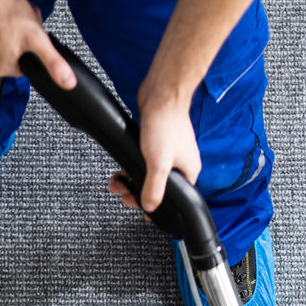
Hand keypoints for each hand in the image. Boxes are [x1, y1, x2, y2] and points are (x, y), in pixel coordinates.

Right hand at [0, 0, 74, 87]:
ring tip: (7, 16)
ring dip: (6, 31)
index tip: (29, 36)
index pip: (24, 65)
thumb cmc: (5, 10)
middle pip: (11, 54)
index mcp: (2, 67)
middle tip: (19, 24)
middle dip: (19, 39)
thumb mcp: (37, 37)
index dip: (30, 49)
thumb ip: (53, 62)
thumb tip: (67, 82)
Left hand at [107, 85, 199, 217]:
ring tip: (117, 182)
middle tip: (124, 194)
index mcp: (188, 173)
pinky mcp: (157, 143)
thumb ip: (153, 188)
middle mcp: (180, 164)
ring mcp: (169, 153)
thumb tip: (149, 206)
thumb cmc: (166, 125)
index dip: (156, 206)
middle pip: (158, 188)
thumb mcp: (158, 164)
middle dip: (137, 193)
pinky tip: (121, 168)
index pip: (174, 199)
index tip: (140, 209)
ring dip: (131, 181)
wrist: (161, 95)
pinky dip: (131, 167)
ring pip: (148, 175)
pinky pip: (144, 162)